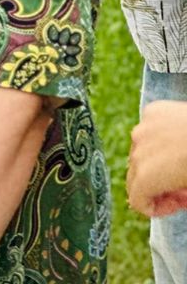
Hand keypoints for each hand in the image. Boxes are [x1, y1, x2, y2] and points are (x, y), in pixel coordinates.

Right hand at [130, 101, 186, 215]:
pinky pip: (149, 132)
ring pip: (141, 152)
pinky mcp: (153, 111)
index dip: (159, 208)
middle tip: (182, 187)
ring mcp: (143, 128)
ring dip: (157, 162)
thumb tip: (175, 196)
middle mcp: (137, 150)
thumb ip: (177, 200)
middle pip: (136, 176)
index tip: (179, 202)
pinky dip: (160, 140)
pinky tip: (182, 141)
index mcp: (147, 176)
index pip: (137, 201)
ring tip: (182, 162)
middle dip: (156, 186)